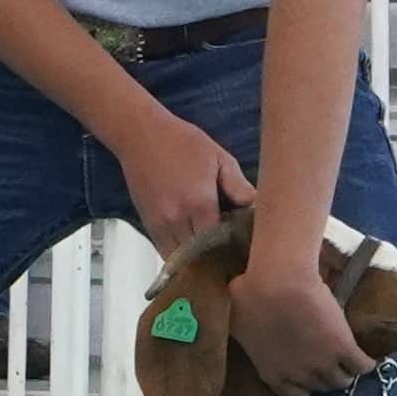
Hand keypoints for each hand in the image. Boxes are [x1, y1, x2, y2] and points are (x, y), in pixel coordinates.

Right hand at [115, 113, 251, 256]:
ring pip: (181, 259)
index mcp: (199, 203)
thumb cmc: (182, 142)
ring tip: (212, 255)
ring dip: (196, 260)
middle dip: (215, 257)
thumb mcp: (218, 157)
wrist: (140, 135)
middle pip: (200, 255)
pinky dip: (180, 255)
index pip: (220, 242)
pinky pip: (165, 251)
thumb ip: (238, 185)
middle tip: (231, 255)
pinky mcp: (148, 224)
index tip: (243, 246)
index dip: (232, 247)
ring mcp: (159, 224)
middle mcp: (177, 218)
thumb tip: (255, 208)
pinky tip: (193, 249)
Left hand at [232, 243, 372, 395]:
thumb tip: (242, 321)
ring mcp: (323, 364)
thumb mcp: (237, 318)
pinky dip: (366, 364)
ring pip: (341, 381)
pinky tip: (368, 360)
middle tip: (327, 364)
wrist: (280, 281)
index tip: (304, 377)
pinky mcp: (344, 349)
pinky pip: (361, 366)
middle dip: (322, 378)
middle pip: (318, 387)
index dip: (301, 386)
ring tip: (349, 364)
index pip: (292, 394)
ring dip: (345, 374)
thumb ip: (244, 330)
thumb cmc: (252, 294)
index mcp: (272, 371)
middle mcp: (298, 375)